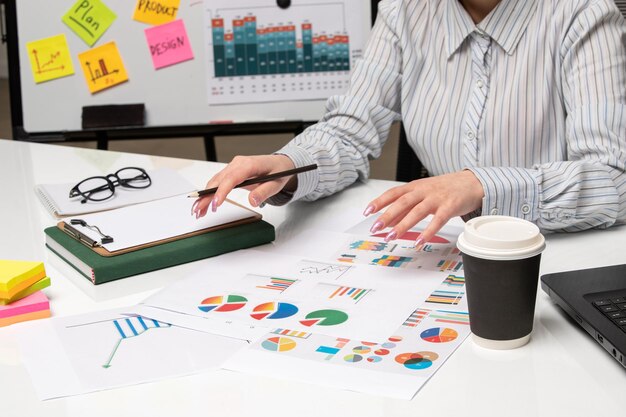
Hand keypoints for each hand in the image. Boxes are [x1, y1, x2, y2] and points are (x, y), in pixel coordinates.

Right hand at [192, 154, 295, 217]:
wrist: (280, 164)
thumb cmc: (279, 171)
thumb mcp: (277, 183)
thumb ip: (264, 192)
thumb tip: (253, 201)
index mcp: (249, 164)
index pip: (232, 178)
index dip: (222, 191)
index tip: (216, 204)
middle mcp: (238, 164)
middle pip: (218, 180)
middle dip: (206, 196)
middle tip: (198, 210)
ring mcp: (233, 167)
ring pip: (214, 182)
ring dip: (205, 196)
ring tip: (198, 211)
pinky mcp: (230, 172)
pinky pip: (217, 182)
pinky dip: (209, 193)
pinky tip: (204, 204)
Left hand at [363, 170, 483, 242]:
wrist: (471, 182)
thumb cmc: (444, 189)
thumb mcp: (422, 195)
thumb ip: (405, 208)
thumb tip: (387, 221)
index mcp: (415, 187)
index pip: (393, 193)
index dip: (379, 201)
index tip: (367, 212)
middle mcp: (423, 191)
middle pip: (402, 202)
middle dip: (387, 216)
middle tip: (375, 228)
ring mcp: (436, 198)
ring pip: (417, 211)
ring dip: (402, 225)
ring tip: (391, 237)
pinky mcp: (450, 206)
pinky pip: (437, 221)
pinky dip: (428, 232)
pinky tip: (419, 242)